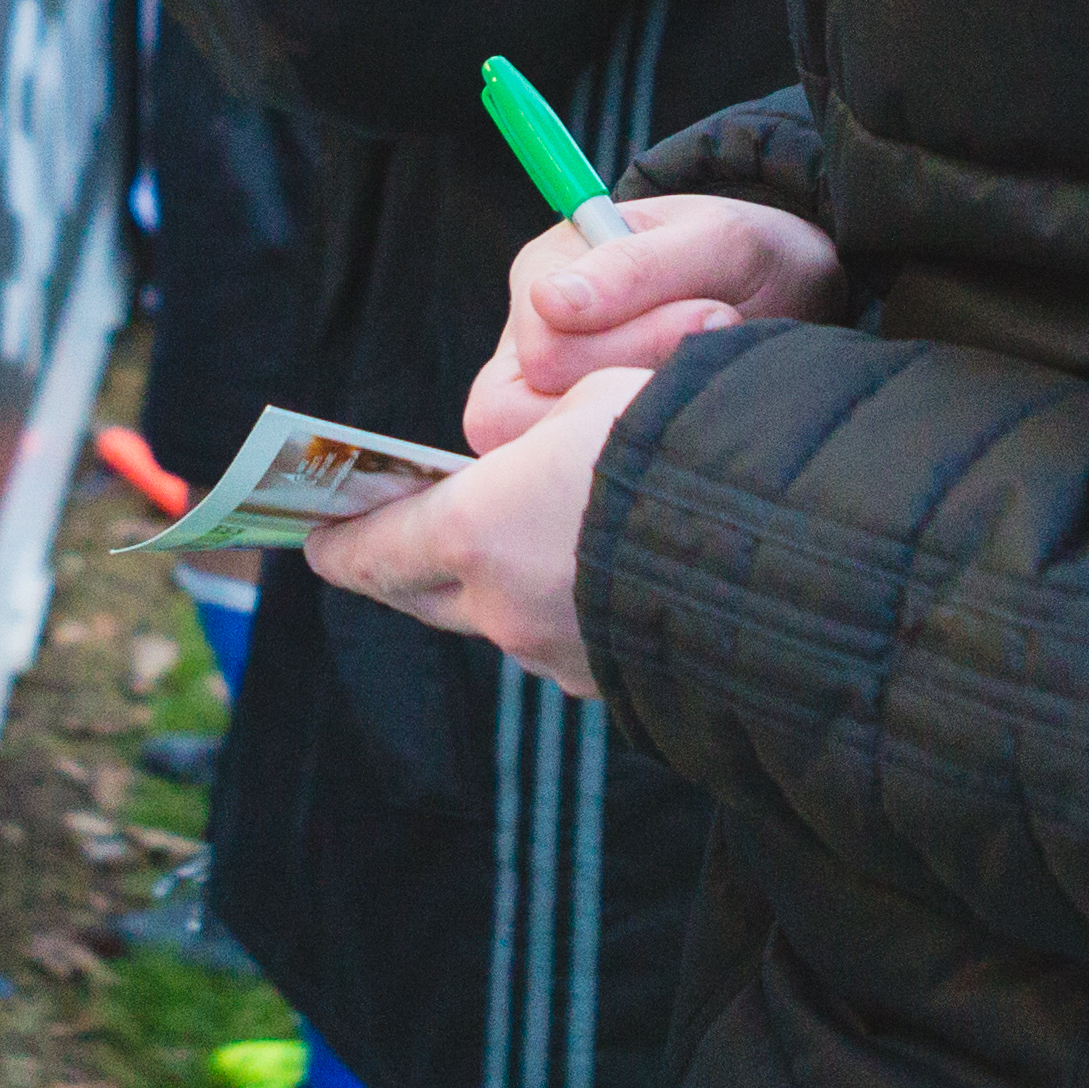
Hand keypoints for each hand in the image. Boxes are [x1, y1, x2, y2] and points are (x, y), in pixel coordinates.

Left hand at [308, 368, 638, 695]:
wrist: (770, 536)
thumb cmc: (671, 450)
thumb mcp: (586, 406)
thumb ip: (531, 443)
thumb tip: (526, 468)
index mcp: (475, 531)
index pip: (376, 549)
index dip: (342, 546)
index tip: (318, 541)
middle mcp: (499, 606)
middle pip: (423, 596)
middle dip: (399, 572)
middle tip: (385, 550)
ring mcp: (554, 654)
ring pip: (498, 621)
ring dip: (489, 590)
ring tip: (508, 552)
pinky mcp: (605, 681)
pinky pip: (559, 642)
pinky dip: (555, 611)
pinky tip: (584, 580)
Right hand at [472, 192, 838, 451]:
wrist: (789, 296)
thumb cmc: (745, 255)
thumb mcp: (712, 239)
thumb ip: (634, 266)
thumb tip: (549, 302)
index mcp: (543, 274)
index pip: (542, 351)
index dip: (628, 346)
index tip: (710, 314)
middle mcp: (530, 341)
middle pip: (537, 408)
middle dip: (641, 378)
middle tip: (718, 335)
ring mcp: (551, 398)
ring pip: (564, 446)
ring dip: (647, 412)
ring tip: (704, 372)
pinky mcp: (583, 441)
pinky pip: (593, 471)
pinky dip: (653, 445)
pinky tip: (690, 410)